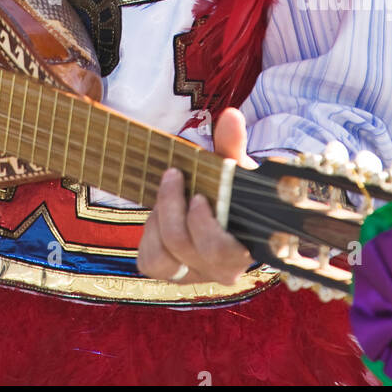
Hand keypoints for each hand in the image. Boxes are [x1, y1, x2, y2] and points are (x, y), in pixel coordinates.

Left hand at [136, 107, 256, 286]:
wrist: (221, 209)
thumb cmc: (231, 191)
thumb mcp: (234, 169)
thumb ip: (232, 145)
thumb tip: (231, 117)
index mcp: (242, 249)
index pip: (221, 252)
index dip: (204, 226)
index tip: (198, 195)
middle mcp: (220, 270)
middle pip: (183, 245)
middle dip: (172, 206)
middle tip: (173, 175)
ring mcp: (193, 275)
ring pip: (162, 256)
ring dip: (159, 216)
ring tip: (168, 188)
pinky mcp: (169, 273)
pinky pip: (149, 260)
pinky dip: (149, 234)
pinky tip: (160, 213)